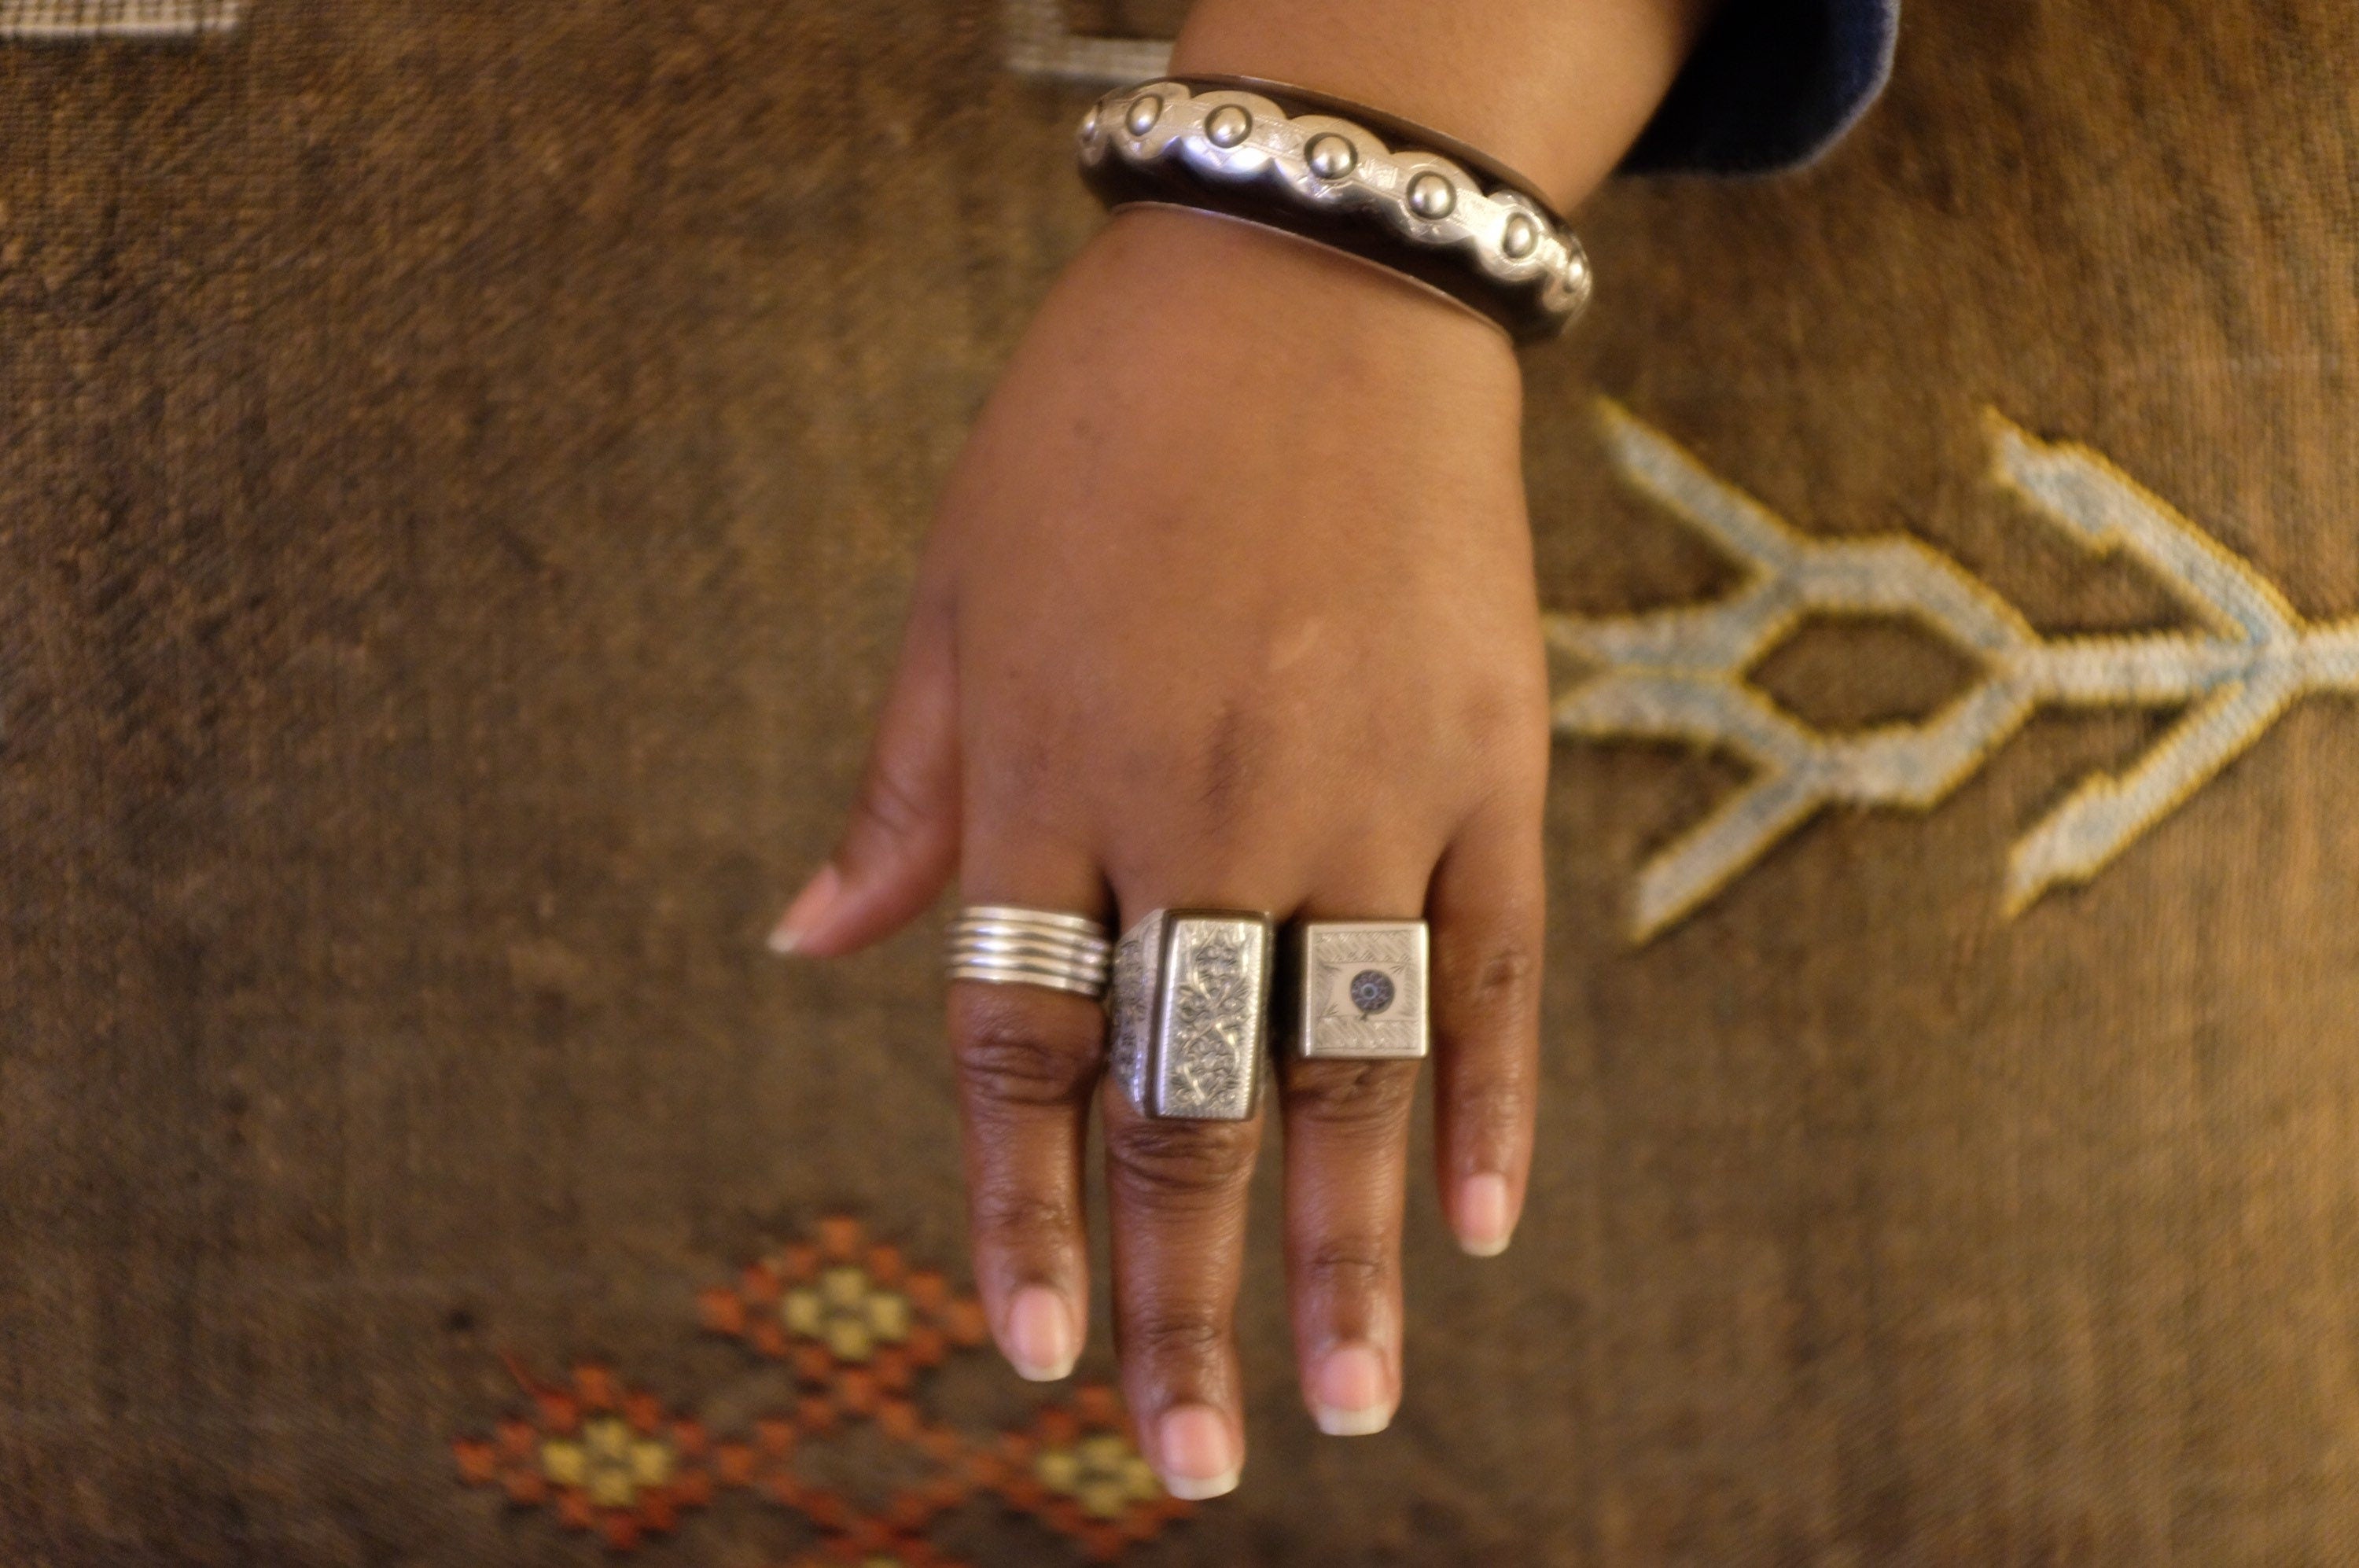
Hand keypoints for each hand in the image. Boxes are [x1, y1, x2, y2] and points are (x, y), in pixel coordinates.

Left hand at [772, 204, 1546, 1493]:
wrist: (1307, 278)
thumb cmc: (1099, 436)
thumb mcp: (957, 597)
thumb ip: (905, 793)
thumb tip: (806, 946)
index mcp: (1049, 778)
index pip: (1023, 1053)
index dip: (1022, 1213)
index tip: (1034, 1351)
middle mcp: (1201, 810)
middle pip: (1186, 1099)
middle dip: (1183, 1293)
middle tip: (1187, 1461)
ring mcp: (1361, 790)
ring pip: (1346, 1068)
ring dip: (1344, 1252)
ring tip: (1346, 1406)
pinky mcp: (1490, 757)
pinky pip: (1494, 964)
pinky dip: (1489, 1101)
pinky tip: (1477, 1227)